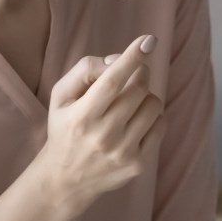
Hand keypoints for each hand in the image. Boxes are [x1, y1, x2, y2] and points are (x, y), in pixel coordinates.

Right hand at [36, 35, 165, 211]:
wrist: (66, 179)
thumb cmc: (66, 128)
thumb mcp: (61, 97)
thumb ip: (85, 70)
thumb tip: (117, 60)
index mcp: (81, 117)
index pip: (111, 82)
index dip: (131, 58)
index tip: (148, 41)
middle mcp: (103, 136)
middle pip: (138, 90)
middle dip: (139, 75)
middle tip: (132, 75)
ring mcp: (123, 152)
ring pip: (153, 105)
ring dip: (146, 96)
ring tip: (131, 103)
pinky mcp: (139, 164)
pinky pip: (161, 125)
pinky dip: (153, 117)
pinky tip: (136, 121)